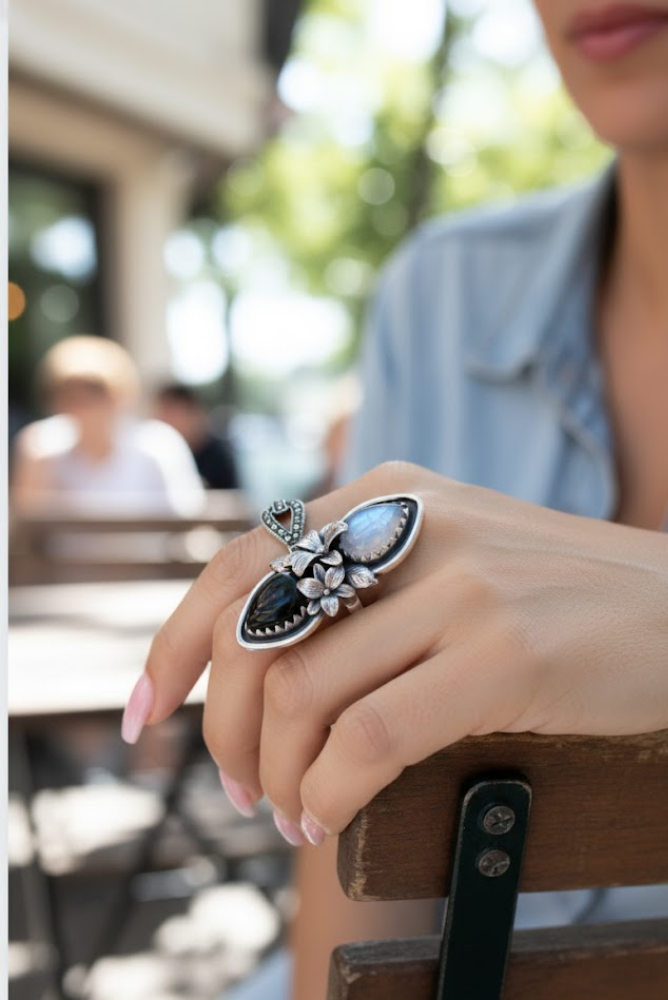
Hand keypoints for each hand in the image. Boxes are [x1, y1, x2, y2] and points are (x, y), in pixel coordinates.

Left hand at [124, 462, 667, 843]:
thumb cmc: (550, 595)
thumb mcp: (446, 553)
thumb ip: (362, 581)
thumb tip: (257, 666)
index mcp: (385, 494)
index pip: (238, 563)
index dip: (175, 642)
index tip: (146, 712)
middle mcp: (411, 522)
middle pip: (252, 632)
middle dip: (220, 726)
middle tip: (237, 786)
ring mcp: (460, 584)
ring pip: (301, 691)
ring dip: (275, 772)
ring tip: (290, 809)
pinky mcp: (505, 651)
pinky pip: (370, 736)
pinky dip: (329, 790)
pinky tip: (333, 813)